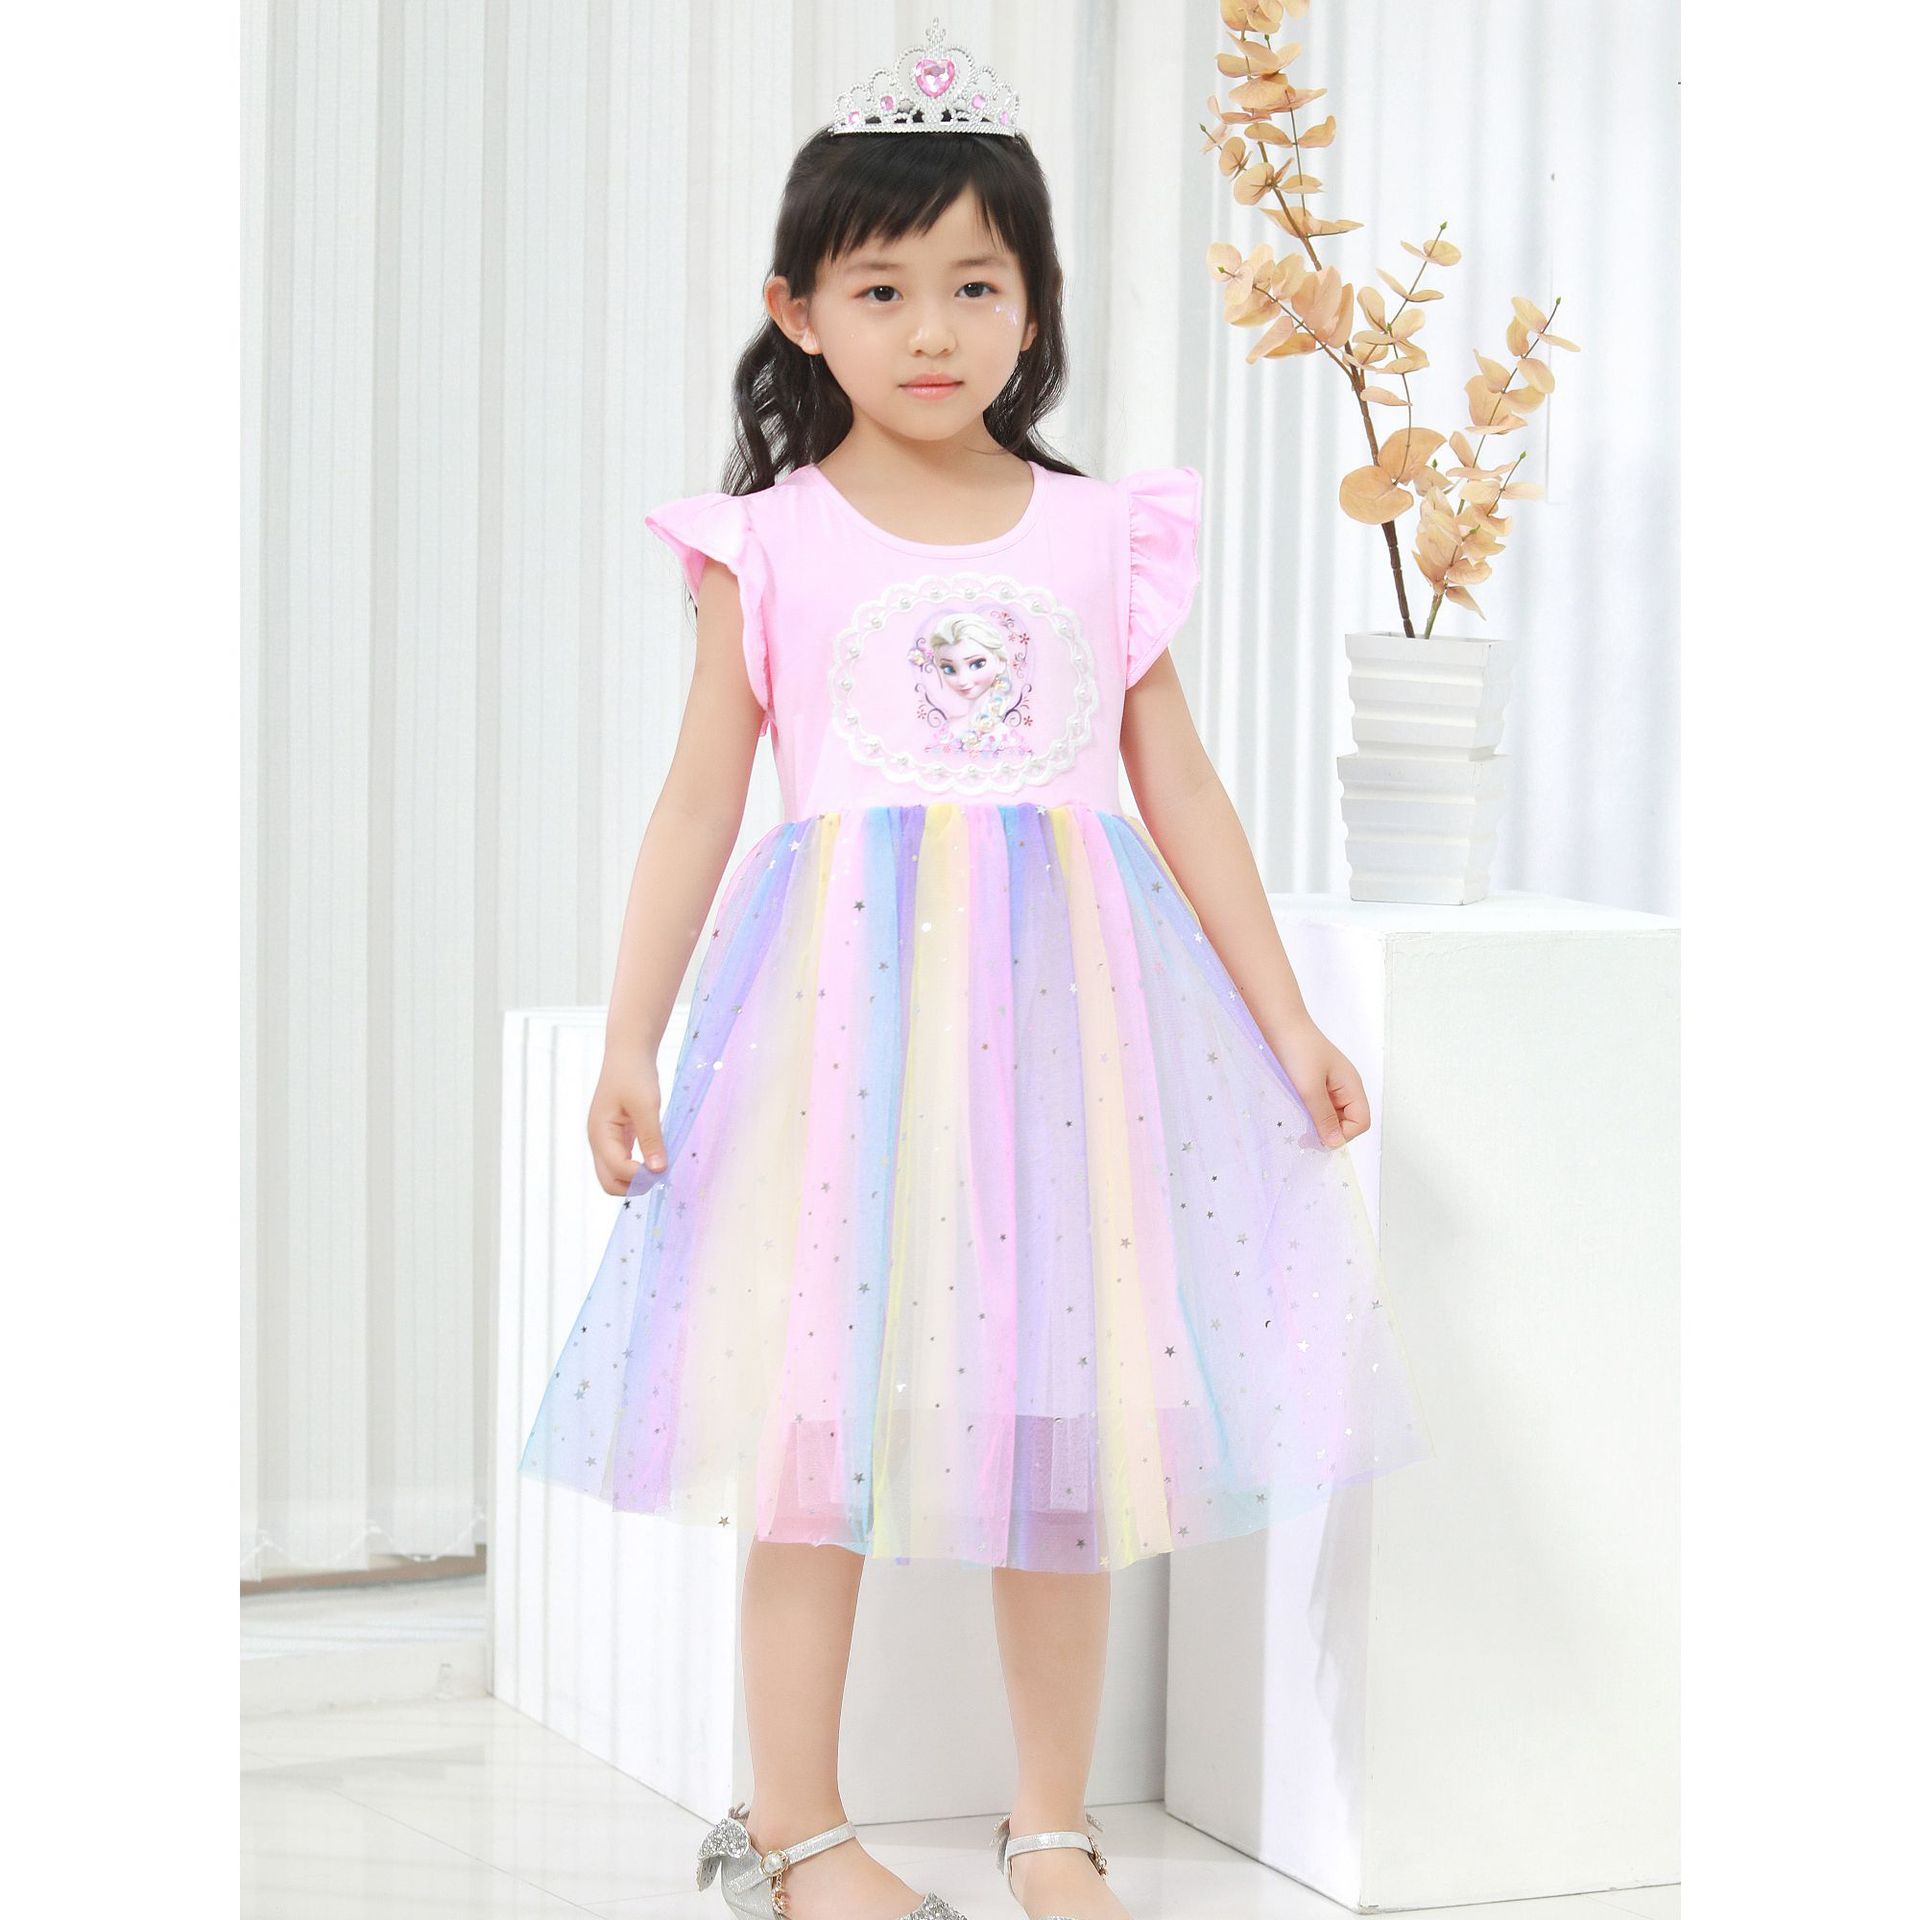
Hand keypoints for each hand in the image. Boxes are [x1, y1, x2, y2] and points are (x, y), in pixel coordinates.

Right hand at [588, 1051, 666, 1193]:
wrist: (629, 1054)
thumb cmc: (635, 1075)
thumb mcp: (647, 1106)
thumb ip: (651, 1139)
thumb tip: (658, 1171)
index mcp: (600, 1133)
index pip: (616, 1169)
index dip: (640, 1176)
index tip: (664, 1169)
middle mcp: (597, 1141)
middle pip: (608, 1181)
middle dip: (633, 1185)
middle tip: (660, 1174)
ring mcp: (604, 1141)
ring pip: (614, 1175)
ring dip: (635, 1179)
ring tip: (659, 1166)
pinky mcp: (615, 1137)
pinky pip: (622, 1162)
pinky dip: (636, 1168)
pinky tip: (654, 1159)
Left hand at [1272, 1022, 1371, 1148]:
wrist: (1279, 1022)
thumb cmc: (1298, 1050)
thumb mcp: (1310, 1088)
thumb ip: (1324, 1117)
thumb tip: (1335, 1143)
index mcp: (1351, 1086)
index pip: (1361, 1122)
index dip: (1343, 1134)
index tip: (1318, 1137)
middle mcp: (1345, 1086)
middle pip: (1347, 1121)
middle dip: (1329, 1131)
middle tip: (1303, 1137)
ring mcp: (1331, 1084)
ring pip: (1331, 1114)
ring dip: (1317, 1123)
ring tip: (1297, 1124)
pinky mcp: (1315, 1081)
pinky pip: (1319, 1105)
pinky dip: (1309, 1112)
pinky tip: (1294, 1112)